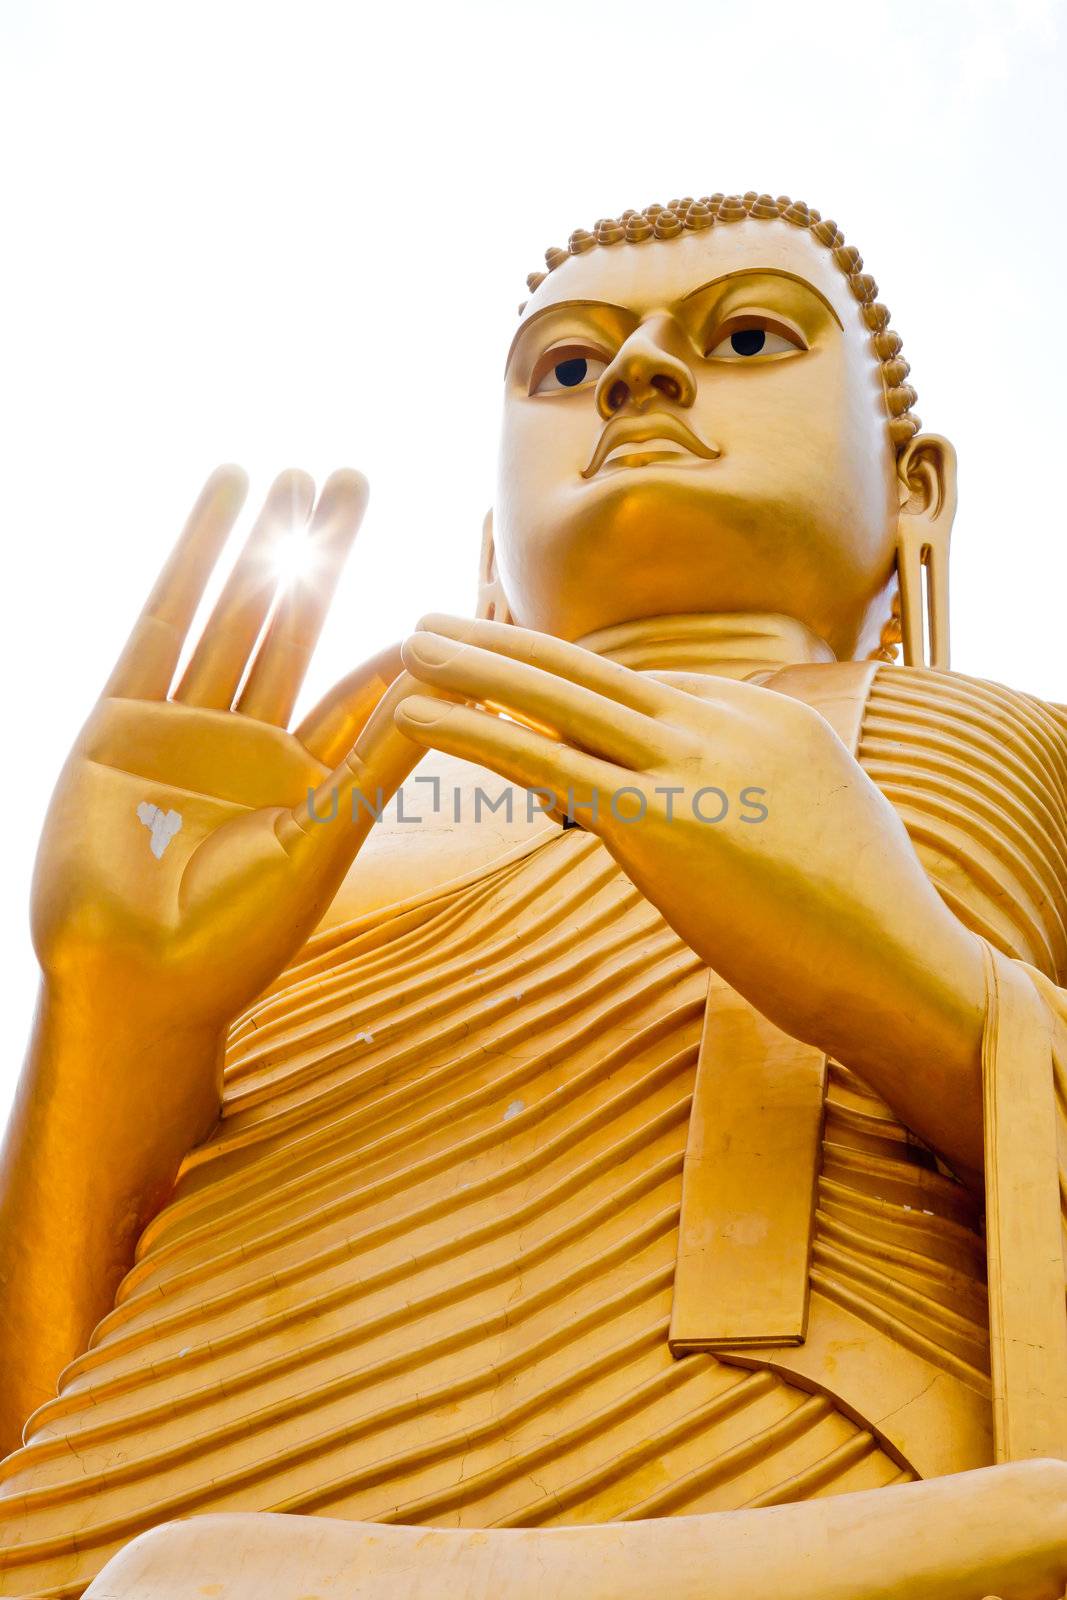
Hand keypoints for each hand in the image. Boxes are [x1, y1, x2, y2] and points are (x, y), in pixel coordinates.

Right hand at [32, 466, 423, 1036]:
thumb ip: (376, 761)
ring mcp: (184, 725)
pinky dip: (193, 557)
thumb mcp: (320, 842)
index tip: (435, 581)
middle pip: (295, 623)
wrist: (132, 981)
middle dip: (321, 553)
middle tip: (353, 476)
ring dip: (260, 540)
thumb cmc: (236, 937)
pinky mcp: (122, 716)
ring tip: (291, 473)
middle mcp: (248, 743)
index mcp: (307, 779)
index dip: (392, 633)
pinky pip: (163, 619)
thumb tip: (449, 691)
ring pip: (233, 610)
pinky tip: (222, 499)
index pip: (359, 687)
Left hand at [395, 614, 986, 1172]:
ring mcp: (693, 764)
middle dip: (508, 642)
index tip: (532, 732)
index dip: (580, 718)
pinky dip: (473, 729)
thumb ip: (754, 793)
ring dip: (475, 666)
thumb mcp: (817, 824)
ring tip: (410, 643)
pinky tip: (416, 712)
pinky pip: (545, 760)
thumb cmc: (865, 917)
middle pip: (593, 668)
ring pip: (560, 696)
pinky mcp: (659, 821)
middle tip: (439, 620)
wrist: (901, 968)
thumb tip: (695, 804)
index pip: (648, 697)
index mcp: (767, 714)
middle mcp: (726, 721)